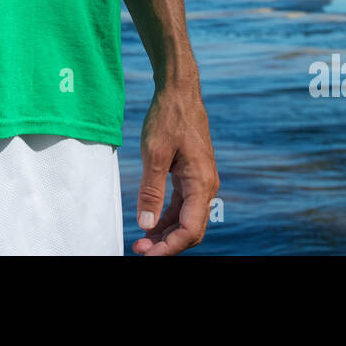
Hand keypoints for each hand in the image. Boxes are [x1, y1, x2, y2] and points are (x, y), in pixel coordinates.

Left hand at [133, 83, 217, 254]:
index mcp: (201, 183)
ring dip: (166, 233)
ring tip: (141, 240)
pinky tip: (150, 222)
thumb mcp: (154, 154)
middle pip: (191, 229)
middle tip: (139, 248)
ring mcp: (200, 181)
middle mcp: (206, 186)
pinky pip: (183, 205)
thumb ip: (151, 191)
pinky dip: (167, 217)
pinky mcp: (192, 175)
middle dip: (167, 244)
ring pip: (187, 219)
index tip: (146, 253)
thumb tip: (146, 224)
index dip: (169, 247)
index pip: (190, 230)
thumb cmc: (168, 118)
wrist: (179, 92)